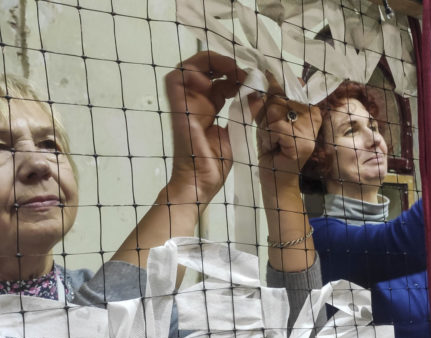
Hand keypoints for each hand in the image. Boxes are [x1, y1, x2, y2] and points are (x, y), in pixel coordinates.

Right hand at [165, 51, 246, 203]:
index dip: (235, 74)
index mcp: (209, 108)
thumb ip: (243, 112)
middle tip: (243, 72)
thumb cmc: (215, 164)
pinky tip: (211, 81)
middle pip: (204, 68)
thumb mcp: (235, 133)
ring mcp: (185, 104)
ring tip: (231, 70)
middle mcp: (196, 102)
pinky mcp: (178, 108)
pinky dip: (191, 72)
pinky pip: (174, 80)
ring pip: (188, 67)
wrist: (201, 182)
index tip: (252, 80)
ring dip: (210, 62)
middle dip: (224, 63)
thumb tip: (256, 95)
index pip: (220, 79)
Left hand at [251, 76, 320, 272]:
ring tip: (272, 141)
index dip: (273, 93)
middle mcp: (314, 115)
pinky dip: (268, 138)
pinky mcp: (302, 143)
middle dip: (266, 116)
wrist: (275, 178)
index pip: (289, 86)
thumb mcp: (268, 119)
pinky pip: (276, 127)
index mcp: (309, 107)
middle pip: (279, 98)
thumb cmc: (272, 148)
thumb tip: (262, 76)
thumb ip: (267, 100)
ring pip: (275, 111)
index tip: (271, 110)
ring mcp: (310, 130)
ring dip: (266, 128)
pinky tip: (273, 148)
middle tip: (271, 134)